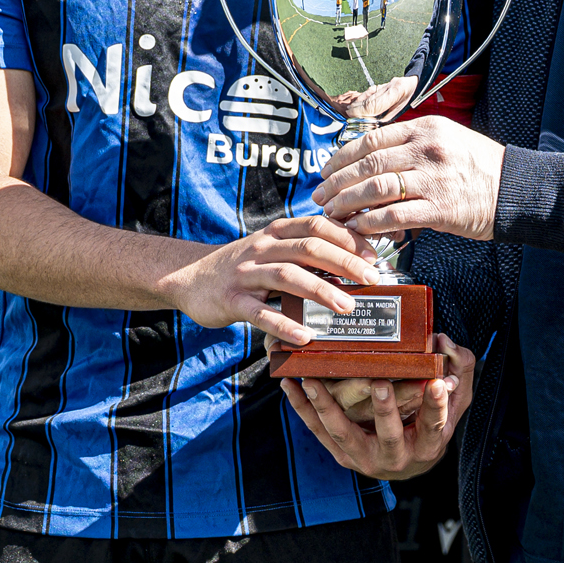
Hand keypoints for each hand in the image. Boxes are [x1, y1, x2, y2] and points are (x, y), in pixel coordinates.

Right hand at [159, 216, 380, 346]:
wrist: (189, 276)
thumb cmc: (243, 266)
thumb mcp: (272, 249)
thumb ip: (304, 251)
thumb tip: (352, 261)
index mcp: (276, 232)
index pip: (317, 226)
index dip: (348, 238)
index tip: (374, 255)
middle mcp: (262, 248)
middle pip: (308, 248)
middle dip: (344, 262)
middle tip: (373, 279)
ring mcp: (246, 274)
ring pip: (288, 277)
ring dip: (321, 291)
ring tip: (347, 306)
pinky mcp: (232, 301)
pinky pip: (261, 313)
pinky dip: (285, 324)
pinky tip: (305, 336)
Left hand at [280, 335, 476, 479]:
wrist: (408, 464)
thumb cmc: (430, 424)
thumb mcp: (455, 401)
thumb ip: (459, 369)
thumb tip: (443, 342)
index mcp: (428, 444)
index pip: (434, 424)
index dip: (435, 405)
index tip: (434, 382)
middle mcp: (397, 458)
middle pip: (389, 435)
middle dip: (384, 409)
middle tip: (379, 382)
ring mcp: (365, 459)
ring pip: (344, 434)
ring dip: (327, 407)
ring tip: (313, 381)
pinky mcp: (342, 455)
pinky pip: (319, 432)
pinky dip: (303, 408)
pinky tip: (291, 386)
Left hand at [312, 117, 504, 240]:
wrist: (515, 189)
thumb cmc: (480, 166)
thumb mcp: (447, 138)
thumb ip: (411, 143)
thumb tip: (372, 158)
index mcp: (424, 128)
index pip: (370, 139)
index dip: (342, 157)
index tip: (327, 170)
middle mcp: (425, 149)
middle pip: (367, 164)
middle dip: (337, 182)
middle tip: (320, 195)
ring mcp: (432, 179)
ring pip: (374, 190)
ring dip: (347, 203)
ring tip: (333, 213)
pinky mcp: (438, 209)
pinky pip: (393, 216)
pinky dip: (370, 223)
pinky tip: (358, 228)